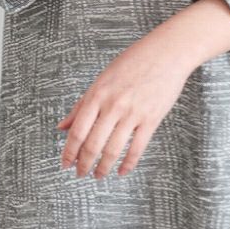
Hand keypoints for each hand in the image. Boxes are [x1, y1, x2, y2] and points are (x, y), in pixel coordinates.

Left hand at [56, 35, 189, 178]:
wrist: (166, 53)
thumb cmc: (134, 61)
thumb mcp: (103, 78)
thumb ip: (82, 104)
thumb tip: (62, 126)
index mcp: (98, 93)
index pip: (78, 130)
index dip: (69, 152)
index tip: (65, 163)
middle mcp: (113, 105)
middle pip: (93, 144)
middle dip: (83, 164)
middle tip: (80, 173)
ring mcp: (133, 113)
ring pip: (112, 150)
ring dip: (103, 168)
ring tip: (99, 175)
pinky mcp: (151, 119)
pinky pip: (136, 149)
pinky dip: (127, 164)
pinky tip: (121, 171)